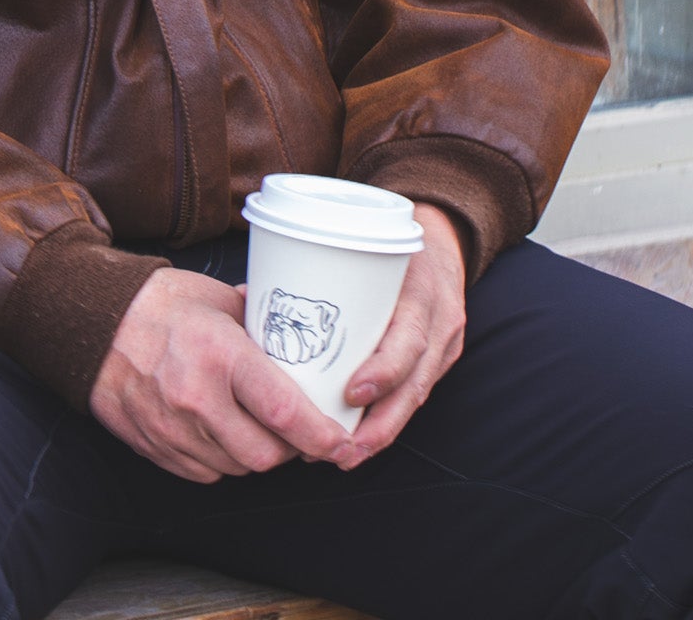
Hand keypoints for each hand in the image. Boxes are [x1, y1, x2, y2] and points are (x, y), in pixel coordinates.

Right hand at [90, 265, 354, 483]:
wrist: (94, 322)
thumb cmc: (161, 304)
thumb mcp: (219, 299)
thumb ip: (264, 324)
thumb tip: (306, 336)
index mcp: (220, 355)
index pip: (283, 410)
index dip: (320, 435)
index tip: (342, 442)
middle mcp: (196, 398)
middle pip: (264, 454)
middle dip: (290, 450)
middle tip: (299, 431)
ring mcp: (172, 429)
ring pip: (236, 468)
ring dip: (255, 454)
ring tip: (258, 425)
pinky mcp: (155, 448)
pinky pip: (205, 472)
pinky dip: (222, 459)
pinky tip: (222, 430)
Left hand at [338, 203, 466, 465]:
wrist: (442, 237)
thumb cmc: (390, 238)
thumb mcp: (366, 243)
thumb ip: (320, 271)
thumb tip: (247, 297)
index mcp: (420, 290)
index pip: (410, 339)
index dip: (383, 372)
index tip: (351, 394)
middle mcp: (439, 323)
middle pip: (415, 385)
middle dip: (378, 425)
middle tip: (339, 449)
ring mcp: (445, 345)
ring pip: (417, 398)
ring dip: (380, 432)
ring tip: (344, 456)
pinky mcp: (441, 360)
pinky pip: (417, 394)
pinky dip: (389, 418)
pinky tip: (360, 438)